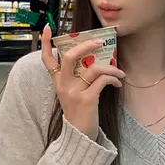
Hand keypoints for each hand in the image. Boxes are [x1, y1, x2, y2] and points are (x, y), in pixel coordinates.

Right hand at [40, 25, 124, 139]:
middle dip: (85, 45)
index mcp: (57, 82)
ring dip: (110, 67)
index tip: (48, 28)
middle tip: (98, 42)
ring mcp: (74, 92)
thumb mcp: (71, 94)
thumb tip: (93, 60)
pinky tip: (118, 83)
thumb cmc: (79, 113)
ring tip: (119, 72)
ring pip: (92, 68)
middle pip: (69, 57)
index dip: (46, 42)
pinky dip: (113, 78)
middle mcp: (63, 85)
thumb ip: (76, 78)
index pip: (46, 59)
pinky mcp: (87, 99)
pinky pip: (102, 80)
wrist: (79, 137)